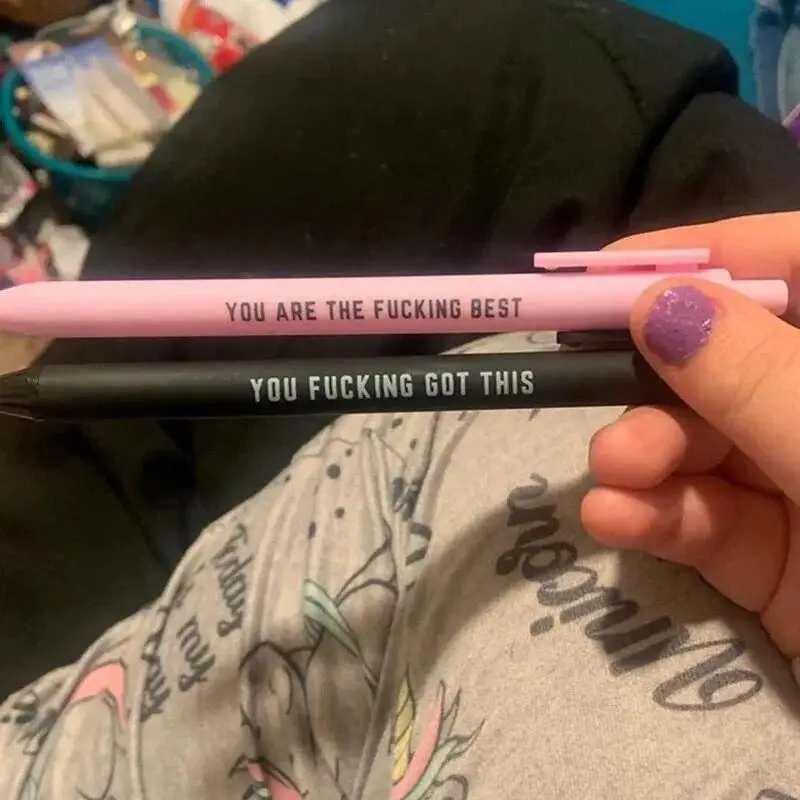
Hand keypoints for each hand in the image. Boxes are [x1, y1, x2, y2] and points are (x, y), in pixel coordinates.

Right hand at [581, 212, 799, 662]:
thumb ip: (759, 378)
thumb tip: (657, 303)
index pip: (791, 264)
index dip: (698, 260)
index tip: (602, 278)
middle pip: (730, 362)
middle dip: (657, 381)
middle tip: (590, 389)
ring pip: (706, 445)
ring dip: (645, 454)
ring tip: (610, 471)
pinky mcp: (777, 557)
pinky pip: (705, 520)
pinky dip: (654, 516)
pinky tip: (614, 517)